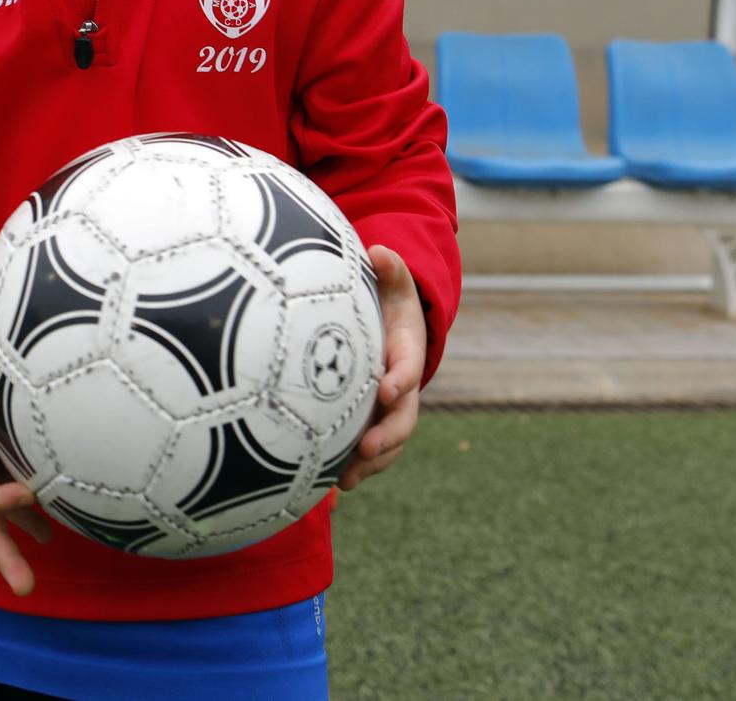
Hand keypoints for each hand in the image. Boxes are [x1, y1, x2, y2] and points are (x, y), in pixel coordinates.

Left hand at [337, 244, 425, 492]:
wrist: (390, 323)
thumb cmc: (387, 299)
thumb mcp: (392, 280)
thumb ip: (390, 268)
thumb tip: (379, 250)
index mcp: (406, 351)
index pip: (407, 366)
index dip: (400, 379)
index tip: (385, 389)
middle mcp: (402, 385)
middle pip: (403, 417)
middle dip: (388, 436)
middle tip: (366, 450)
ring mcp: (388, 408)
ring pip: (387, 441)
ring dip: (370, 463)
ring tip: (345, 481)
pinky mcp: (369, 420)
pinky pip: (367, 448)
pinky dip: (354, 466)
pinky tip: (328, 485)